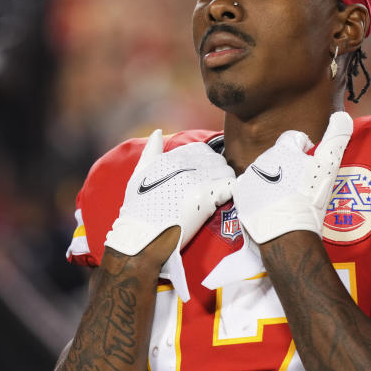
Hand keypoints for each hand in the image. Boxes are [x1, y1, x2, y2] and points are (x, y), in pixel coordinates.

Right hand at [105, 129, 234, 300]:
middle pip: (216, 160)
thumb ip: (150, 152)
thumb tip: (158, 132)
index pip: (202, 150)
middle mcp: (182, 165)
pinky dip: (232, 191)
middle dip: (218, 172)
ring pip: (226, 171)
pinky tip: (226, 200)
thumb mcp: (138, 176)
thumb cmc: (139, 211)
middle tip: (214, 189)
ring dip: (225, 183)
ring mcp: (194, 179)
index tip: (204, 177)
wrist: (142, 239)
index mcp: (170, 158)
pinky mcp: (204, 196)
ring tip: (219, 196)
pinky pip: (230, 186)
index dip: (206, 163)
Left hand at [234, 111, 352, 243]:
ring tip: (286, 199)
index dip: (304, 150)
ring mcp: (249, 177)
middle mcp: (262, 158)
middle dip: (288, 167)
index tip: (310, 166)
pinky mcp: (240, 195)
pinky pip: (250, 188)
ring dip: (274, 181)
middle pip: (278, 156)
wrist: (287, 234)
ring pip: (264, 172)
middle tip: (300, 187)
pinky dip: (259, 195)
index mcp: (282, 149)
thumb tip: (343, 115)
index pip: (293, 138)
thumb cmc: (309, 200)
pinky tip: (270, 205)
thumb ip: (336, 138)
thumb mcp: (328, 167)